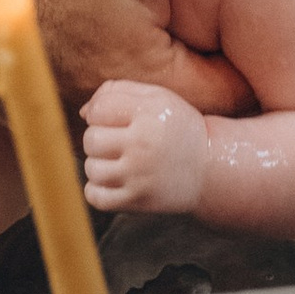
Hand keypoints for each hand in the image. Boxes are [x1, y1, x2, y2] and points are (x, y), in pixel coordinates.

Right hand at [0, 0, 294, 114]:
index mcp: (146, 85)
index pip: (239, 93)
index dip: (267, 52)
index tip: (286, 13)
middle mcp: (113, 104)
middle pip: (197, 81)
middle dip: (221, 37)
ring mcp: (80, 89)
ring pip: (155, 64)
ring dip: (176, 28)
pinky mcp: (54, 65)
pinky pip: (115, 55)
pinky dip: (133, 24)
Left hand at [82, 82, 209, 213]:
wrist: (210, 168)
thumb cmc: (177, 128)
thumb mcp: (157, 97)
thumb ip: (118, 91)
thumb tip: (84, 112)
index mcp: (149, 113)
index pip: (98, 110)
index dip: (99, 113)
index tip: (113, 119)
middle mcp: (143, 144)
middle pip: (91, 140)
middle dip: (99, 139)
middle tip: (117, 142)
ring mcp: (140, 176)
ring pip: (91, 169)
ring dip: (99, 165)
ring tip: (118, 162)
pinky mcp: (138, 202)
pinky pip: (95, 197)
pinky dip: (97, 190)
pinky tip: (113, 181)